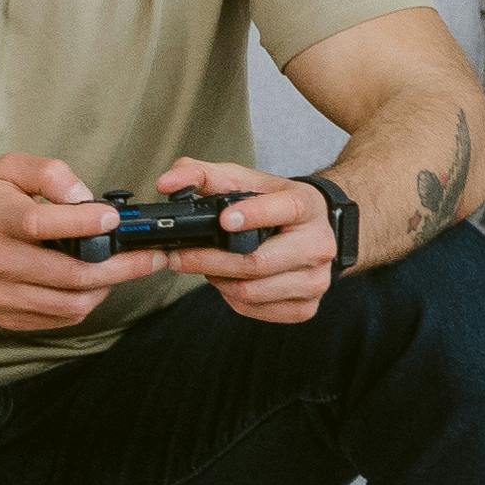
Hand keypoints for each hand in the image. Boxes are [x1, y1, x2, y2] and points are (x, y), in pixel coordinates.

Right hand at [0, 152, 146, 333]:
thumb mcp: (7, 168)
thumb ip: (50, 174)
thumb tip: (86, 198)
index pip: (44, 225)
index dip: (84, 223)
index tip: (114, 219)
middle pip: (69, 274)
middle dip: (121, 267)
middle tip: (151, 257)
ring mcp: (0, 295)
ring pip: (70, 303)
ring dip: (107, 288)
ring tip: (126, 269)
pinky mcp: (5, 316)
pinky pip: (59, 318)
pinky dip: (85, 303)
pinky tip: (95, 284)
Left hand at [153, 162, 337, 324]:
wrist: (313, 230)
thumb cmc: (273, 204)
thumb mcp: (243, 180)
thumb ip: (202, 175)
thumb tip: (166, 183)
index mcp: (307, 206)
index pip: (286, 209)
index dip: (254, 215)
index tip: (224, 219)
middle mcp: (318, 244)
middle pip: (258, 262)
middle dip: (210, 261)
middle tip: (178, 256)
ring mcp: (316, 280)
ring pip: (253, 291)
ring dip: (219, 281)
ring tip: (206, 266)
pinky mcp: (306, 308)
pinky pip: (256, 309)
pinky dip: (233, 298)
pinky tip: (229, 281)